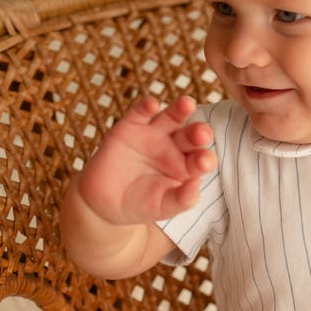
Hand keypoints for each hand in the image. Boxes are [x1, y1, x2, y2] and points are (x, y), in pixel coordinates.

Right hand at [75, 95, 215, 224]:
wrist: (105, 202)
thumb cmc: (141, 205)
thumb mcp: (163, 207)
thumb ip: (182, 200)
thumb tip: (197, 188)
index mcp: (188, 166)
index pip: (201, 159)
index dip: (205, 159)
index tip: (205, 163)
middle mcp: (175, 146)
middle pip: (191, 135)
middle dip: (199, 132)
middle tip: (203, 134)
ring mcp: (154, 134)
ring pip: (171, 117)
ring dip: (180, 109)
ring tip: (187, 104)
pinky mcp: (131, 126)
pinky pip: (140, 113)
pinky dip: (145, 106)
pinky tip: (152, 104)